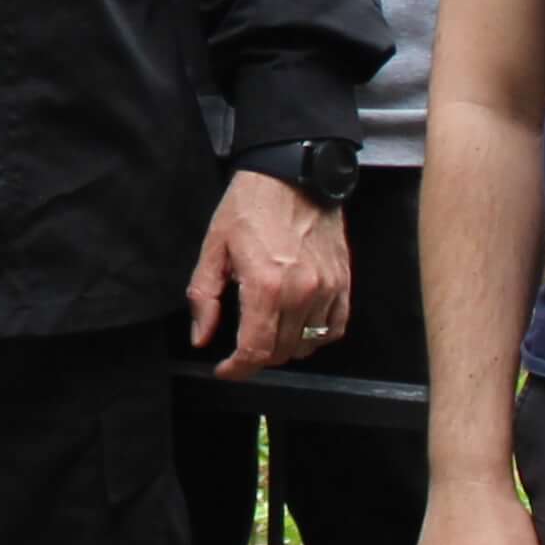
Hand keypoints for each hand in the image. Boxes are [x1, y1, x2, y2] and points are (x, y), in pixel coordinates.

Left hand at [189, 169, 350, 377]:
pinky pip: (334, 329)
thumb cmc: (251, 206)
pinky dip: (316, 337)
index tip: (225, 370)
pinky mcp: (343, 282)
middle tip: (241, 345)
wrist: (292, 174)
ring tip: (268, 331)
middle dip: (256, 357)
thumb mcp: (214, 247)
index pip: (255, 351)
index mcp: (265, 286)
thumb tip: (201, 337)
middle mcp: (301, 292)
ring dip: (284, 347)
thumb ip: (204, 297)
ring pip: (307, 345)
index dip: (237, 369)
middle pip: (280, 352)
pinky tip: (298, 327)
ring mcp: (327, 289)